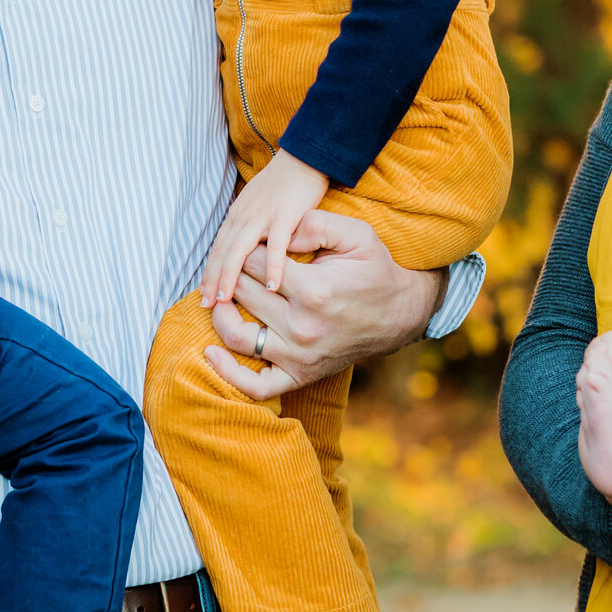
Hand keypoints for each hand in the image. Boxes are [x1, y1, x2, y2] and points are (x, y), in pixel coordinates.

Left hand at [199, 151, 330, 305]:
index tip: (203, 295)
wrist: (303, 159)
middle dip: (212, 280)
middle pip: (223, 253)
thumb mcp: (258, 206)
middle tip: (206, 305)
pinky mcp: (284, 216)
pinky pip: (277, 246)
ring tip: (225, 300)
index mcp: (238, 216)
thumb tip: (244, 254)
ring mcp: (262, 216)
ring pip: (239, 251)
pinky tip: (272, 287)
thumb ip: (250, 228)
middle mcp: (244, 217)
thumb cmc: (284, 186)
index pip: (218, 249)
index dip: (210, 273)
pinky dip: (273, 267)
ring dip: (230, 276)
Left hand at [203, 207, 444, 398]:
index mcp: (315, 291)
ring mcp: (299, 356)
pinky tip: (212, 352)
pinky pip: (255, 386)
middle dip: (234, 273)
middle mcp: (303, 327)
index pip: (254, 264)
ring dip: (219, 314)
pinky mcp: (300, 376)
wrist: (400, 315)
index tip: (253, 242)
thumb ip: (314, 225)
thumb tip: (275, 234)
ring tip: (219, 298)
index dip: (248, 248)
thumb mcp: (356, 234)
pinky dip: (228, 374)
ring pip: (237, 337)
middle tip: (236, 263)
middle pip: (242, 294)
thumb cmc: (376, 270)